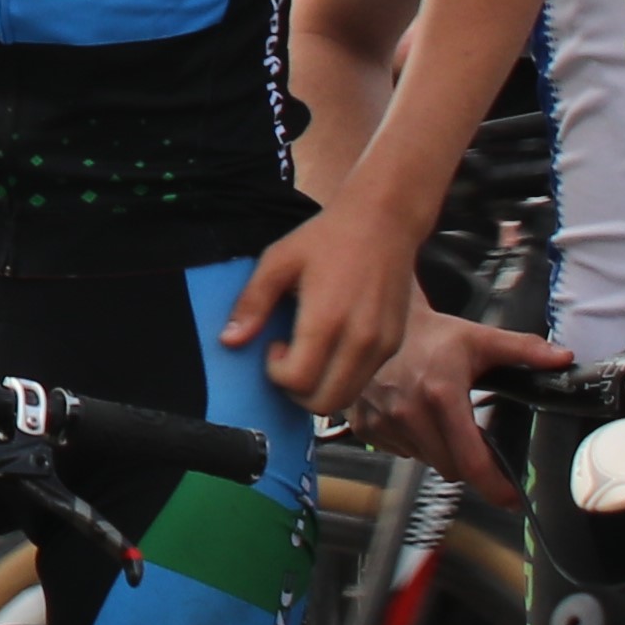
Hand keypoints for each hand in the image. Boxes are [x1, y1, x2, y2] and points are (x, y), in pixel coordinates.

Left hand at [221, 204, 430, 418]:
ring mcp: (382, 345)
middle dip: (296, 392)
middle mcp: (360, 340)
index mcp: (327, 320)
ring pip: (347, 399)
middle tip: (289, 357)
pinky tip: (332, 345)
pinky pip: (364, 380)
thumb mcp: (278, 261)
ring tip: (310, 351)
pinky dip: (342, 377)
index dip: (276, 374)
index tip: (274, 345)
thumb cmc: (327, 238)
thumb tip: (229, 341)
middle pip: (324, 403)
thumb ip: (252, 303)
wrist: (383, 221)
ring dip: (320, 388)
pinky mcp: (395, 344)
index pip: (299, 382)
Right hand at [348, 307, 570, 486]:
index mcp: (441, 395)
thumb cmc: (433, 334)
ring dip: (439, 451)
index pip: (472, 462)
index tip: (511, 498)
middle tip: (475, 437)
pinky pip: (400, 452)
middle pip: (451, 469)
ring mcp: (383, 421)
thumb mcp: (481, 340)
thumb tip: (563, 358)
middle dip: (468, 462)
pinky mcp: (365, 425)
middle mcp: (409, 412)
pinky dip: (414, 443)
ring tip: (440, 418)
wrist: (382, 323)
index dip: (495, 488)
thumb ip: (525, 351)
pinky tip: (414, 415)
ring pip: (425, 461)